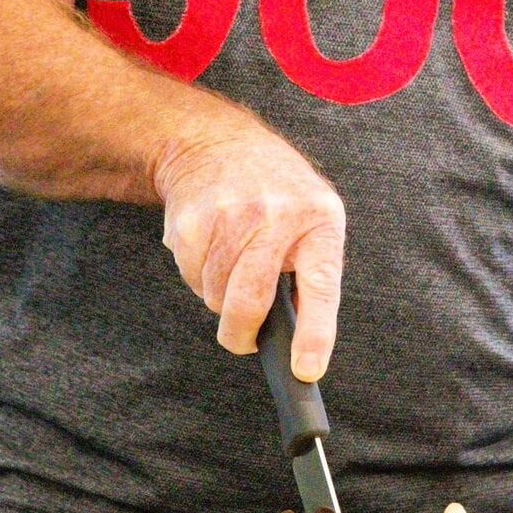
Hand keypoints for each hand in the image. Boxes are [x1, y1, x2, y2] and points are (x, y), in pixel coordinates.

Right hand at [155, 112, 345, 379]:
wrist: (217, 143)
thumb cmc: (277, 193)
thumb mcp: (313, 216)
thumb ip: (311, 270)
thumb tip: (297, 342)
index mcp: (319, 219)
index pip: (321, 285)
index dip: (314, 334)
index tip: (305, 370)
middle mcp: (277, 214)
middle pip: (249, 300)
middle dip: (241, 333)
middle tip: (243, 338)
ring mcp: (231, 215)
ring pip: (216, 294)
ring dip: (219, 296)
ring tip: (231, 263)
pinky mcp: (193, 221)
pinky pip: (191, 277)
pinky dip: (199, 275)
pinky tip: (211, 246)